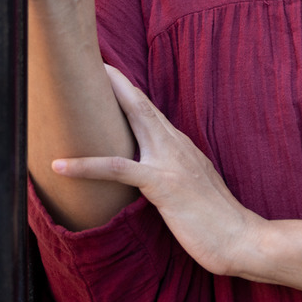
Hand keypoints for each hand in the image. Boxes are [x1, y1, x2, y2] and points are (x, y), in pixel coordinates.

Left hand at [51, 66, 264, 276]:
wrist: (241, 238)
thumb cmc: (218, 221)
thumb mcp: (196, 189)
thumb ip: (177, 176)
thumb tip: (157, 179)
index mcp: (183, 147)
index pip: (153, 112)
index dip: (131, 93)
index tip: (110, 77)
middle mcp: (177, 146)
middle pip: (141, 105)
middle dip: (117, 81)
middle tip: (92, 62)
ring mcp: (170, 162)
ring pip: (133, 120)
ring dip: (104, 103)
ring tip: (73, 92)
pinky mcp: (162, 183)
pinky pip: (116, 169)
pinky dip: (85, 166)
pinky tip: (60, 165)